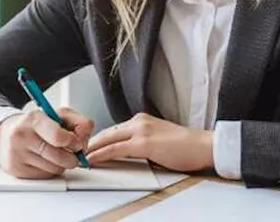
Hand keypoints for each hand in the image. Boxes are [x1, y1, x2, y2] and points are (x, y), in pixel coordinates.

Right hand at [0, 108, 94, 178]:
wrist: (4, 135)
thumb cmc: (35, 125)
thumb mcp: (58, 115)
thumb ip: (78, 122)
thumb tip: (85, 139)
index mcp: (34, 119)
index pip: (59, 137)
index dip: (74, 143)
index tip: (76, 143)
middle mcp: (22, 136)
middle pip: (60, 158)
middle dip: (72, 158)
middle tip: (72, 152)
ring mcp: (17, 154)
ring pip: (54, 169)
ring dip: (61, 164)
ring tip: (54, 154)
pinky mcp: (16, 170)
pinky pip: (45, 176)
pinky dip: (50, 170)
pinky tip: (43, 161)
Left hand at [86, 113, 214, 172]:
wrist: (203, 145)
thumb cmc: (186, 146)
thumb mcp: (158, 138)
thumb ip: (142, 141)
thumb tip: (127, 151)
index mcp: (142, 120)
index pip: (114, 129)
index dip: (99, 139)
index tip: (88, 146)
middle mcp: (139, 121)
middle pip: (107, 132)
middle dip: (90, 142)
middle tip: (77, 151)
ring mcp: (140, 131)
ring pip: (108, 139)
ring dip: (92, 149)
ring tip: (80, 157)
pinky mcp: (143, 143)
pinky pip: (115, 149)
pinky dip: (101, 154)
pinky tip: (92, 159)